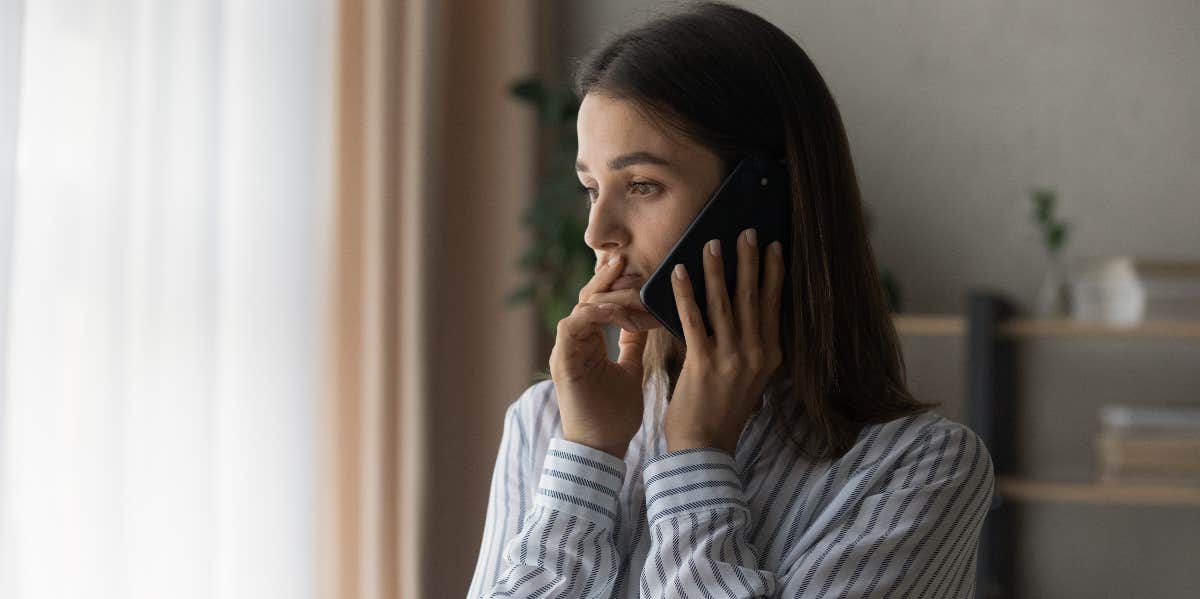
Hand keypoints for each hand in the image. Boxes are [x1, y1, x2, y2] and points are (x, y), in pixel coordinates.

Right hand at [548, 255, 662, 457]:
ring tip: (628, 283)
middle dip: (607, 277)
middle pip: (588, 297)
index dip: (617, 284)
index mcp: (589, 342)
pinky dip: (591, 315)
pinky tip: (613, 309)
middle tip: (626, 257)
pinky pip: (572, 326)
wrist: (602, 448)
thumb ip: (632, 344)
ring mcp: (566, 351)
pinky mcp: (563, 361)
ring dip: (605, 294)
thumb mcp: (631, 371)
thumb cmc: (616, 415)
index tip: (639, 269)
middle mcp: (575, 342)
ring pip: (580, 307)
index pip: (600, 302)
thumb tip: (644, 320)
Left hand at [664, 229, 784, 454]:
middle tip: (747, 231)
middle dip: (750, 261)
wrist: (704, 448)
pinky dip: (685, 293)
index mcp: (769, 356)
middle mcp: (755, 355)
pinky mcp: (703, 363)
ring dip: (717, 270)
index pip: (774, 306)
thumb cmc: (721, 412)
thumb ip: (749, 348)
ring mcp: (731, 359)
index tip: (775, 247)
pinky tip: (679, 272)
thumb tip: (744, 313)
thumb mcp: (749, 379)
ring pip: (724, 303)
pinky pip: (693, 319)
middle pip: (753, 298)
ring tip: (712, 243)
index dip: (774, 274)